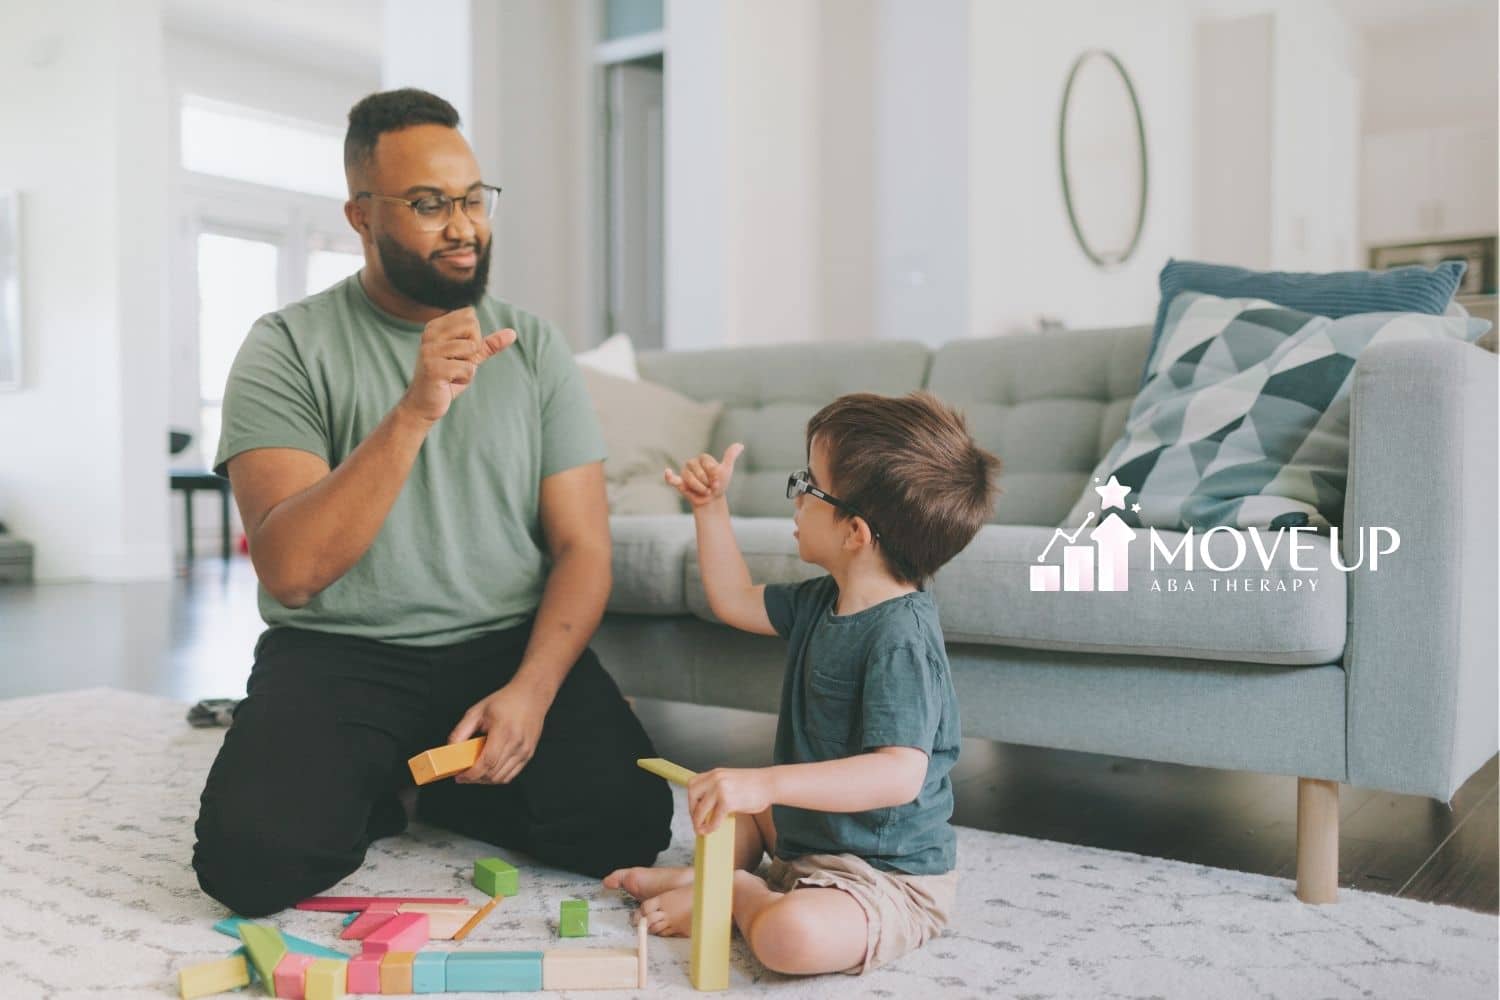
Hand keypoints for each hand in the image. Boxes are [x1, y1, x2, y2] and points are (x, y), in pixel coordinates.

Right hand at [399, 306, 516, 422]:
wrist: (424, 404)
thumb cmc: (447, 379)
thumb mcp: (469, 358)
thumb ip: (489, 344)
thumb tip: (513, 333)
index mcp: (435, 327)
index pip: (470, 316)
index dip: (473, 337)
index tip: (459, 353)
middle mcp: (430, 334)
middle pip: (472, 326)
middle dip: (473, 349)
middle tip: (457, 363)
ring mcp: (430, 351)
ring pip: (471, 348)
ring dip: (468, 366)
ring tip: (452, 374)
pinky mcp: (434, 368)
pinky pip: (468, 369)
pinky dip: (464, 379)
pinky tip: (449, 383)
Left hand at [448, 681, 551, 784]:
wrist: (532, 695)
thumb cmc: (506, 701)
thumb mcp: (478, 710)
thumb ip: (462, 730)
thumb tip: (451, 749)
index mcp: (503, 730)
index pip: (487, 761)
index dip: (471, 774)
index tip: (460, 776)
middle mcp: (516, 743)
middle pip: (493, 773)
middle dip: (475, 779)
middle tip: (463, 775)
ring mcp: (524, 751)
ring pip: (501, 778)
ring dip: (485, 780)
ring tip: (474, 772)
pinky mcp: (528, 755)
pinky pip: (510, 775)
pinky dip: (497, 778)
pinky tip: (488, 771)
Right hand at [665, 443, 743, 509]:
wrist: (712, 500)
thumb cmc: (719, 484)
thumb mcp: (726, 470)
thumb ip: (730, 457)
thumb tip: (740, 445)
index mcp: (703, 458)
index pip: (708, 465)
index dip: (714, 475)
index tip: (718, 480)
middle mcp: (692, 463)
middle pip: (698, 472)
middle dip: (707, 483)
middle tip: (710, 488)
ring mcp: (685, 472)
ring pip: (689, 479)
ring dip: (699, 488)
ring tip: (704, 491)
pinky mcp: (679, 483)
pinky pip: (671, 479)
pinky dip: (668, 476)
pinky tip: (667, 472)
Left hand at [686, 766, 773, 834]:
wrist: (770, 784)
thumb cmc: (755, 784)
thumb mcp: (731, 780)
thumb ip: (719, 788)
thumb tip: (709, 807)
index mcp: (716, 773)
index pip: (693, 784)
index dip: (691, 799)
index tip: (695, 809)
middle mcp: (716, 778)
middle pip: (692, 795)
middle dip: (692, 810)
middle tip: (697, 821)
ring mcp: (721, 789)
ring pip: (700, 809)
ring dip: (698, 822)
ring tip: (701, 829)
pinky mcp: (728, 801)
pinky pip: (713, 818)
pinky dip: (710, 827)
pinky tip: (712, 830)